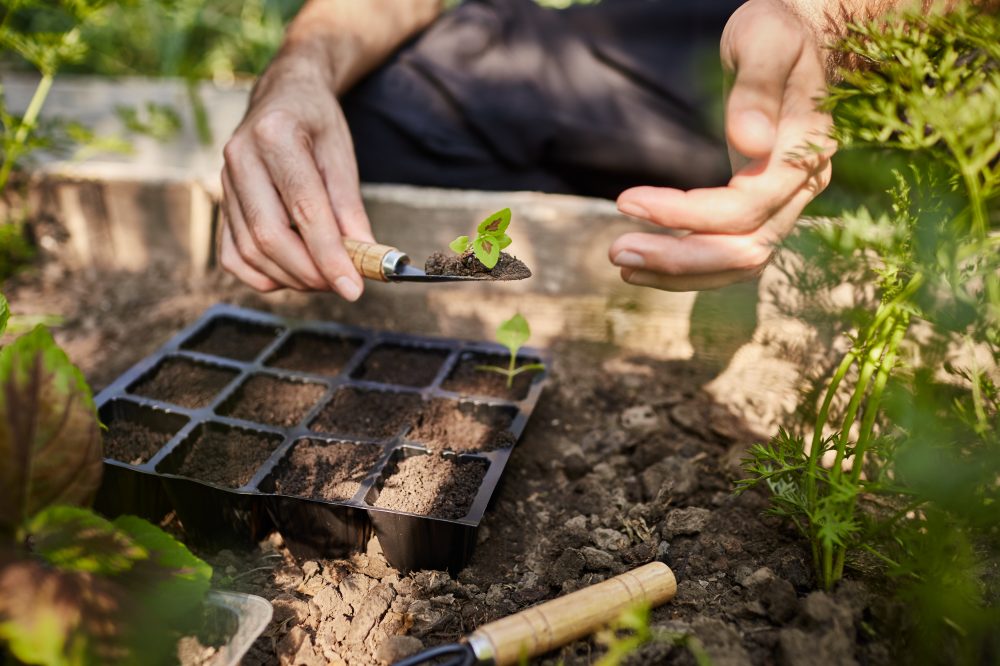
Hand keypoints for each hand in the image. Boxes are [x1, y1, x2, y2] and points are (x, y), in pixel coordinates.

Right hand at [219, 57, 373, 298]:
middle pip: (269, 236)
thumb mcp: (342, 157)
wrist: (283, 97)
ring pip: (250, 250)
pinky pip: (232, 255)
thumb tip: (366, 259)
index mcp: (276, 135)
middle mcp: (240, 157)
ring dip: (290, 277)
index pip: (304, 209)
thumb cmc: (316, 124)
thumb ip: (351, 210)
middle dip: (309, 272)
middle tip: (341, 284)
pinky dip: (262, 276)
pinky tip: (292, 274)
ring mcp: (223, 181)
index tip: (354, 287)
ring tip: (324, 278)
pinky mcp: (220, 203)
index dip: (330, 255)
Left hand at [609, 0, 833, 290]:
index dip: (685, 213)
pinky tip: (649, 263)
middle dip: (679, 259)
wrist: (797, 37)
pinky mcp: (764, 207)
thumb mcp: (764, 39)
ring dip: (680, 273)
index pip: (744, 207)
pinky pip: (732, 252)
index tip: (627, 201)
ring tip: (624, 265)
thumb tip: (751, 143)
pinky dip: (692, 266)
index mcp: (803, 152)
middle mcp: (802, 187)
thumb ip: (757, 89)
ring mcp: (786, 202)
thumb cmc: (777, 32)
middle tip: (617, 253)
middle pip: (745, 249)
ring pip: (739, 262)